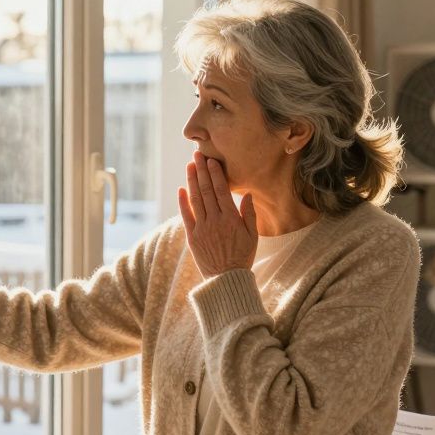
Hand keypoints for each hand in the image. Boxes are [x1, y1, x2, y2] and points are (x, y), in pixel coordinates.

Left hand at [177, 151, 256, 278]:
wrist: (226, 280)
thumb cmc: (242, 257)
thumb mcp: (253, 236)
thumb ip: (249, 215)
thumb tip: (246, 194)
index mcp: (231, 219)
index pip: (222, 191)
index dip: (216, 174)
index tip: (212, 161)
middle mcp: (215, 221)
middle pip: (207, 190)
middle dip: (201, 171)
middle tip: (197, 154)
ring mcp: (202, 228)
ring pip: (195, 199)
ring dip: (192, 181)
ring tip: (189, 166)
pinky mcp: (192, 237)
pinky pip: (186, 216)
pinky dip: (183, 202)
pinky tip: (181, 189)